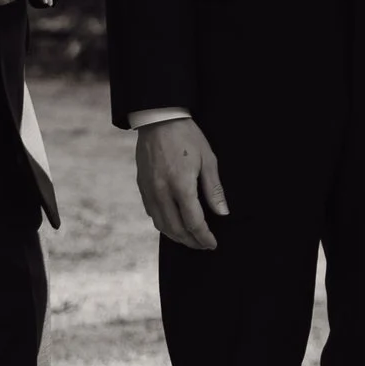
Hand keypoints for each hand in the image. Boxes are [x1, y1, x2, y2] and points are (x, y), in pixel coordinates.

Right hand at [137, 116, 227, 249]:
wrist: (158, 120)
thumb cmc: (187, 137)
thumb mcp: (208, 159)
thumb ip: (213, 189)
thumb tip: (222, 213)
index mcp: (181, 185)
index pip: (194, 222)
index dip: (204, 236)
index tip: (212, 243)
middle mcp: (162, 191)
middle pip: (176, 229)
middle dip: (191, 241)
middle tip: (203, 245)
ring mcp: (149, 190)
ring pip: (161, 225)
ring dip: (176, 236)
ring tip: (190, 239)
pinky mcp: (142, 186)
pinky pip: (152, 213)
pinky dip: (163, 224)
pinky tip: (173, 224)